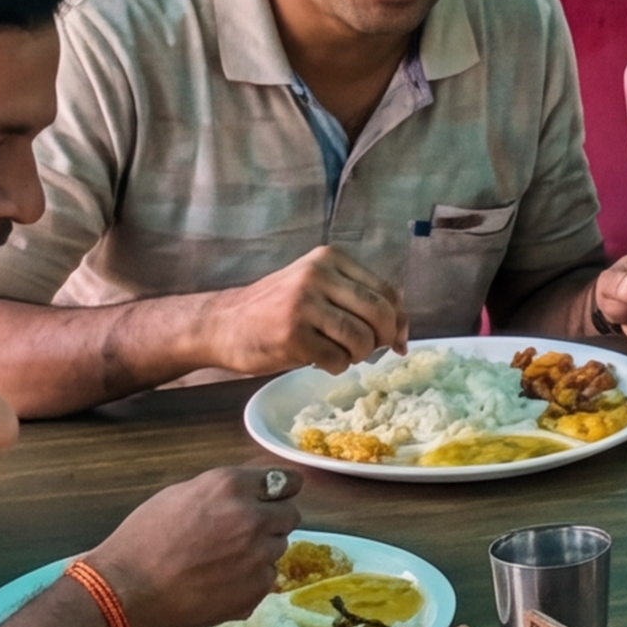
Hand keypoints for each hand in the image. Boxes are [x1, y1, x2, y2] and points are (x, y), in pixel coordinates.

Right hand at [84, 469, 295, 626]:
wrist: (128, 591)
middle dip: (273, 521)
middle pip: (290, 515)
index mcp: (231, 486)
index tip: (277, 497)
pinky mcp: (256, 589)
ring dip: (261, 551)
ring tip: (225, 561)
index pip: (286, 480)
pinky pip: (267, 578)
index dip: (280, 491)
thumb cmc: (143, 539)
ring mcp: (258, 556)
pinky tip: (222, 582)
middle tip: (246, 532)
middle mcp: (253, 517)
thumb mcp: (179, 495)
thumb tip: (249, 493)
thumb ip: (222, 491)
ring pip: (279, 548)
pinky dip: (251, 579)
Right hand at [211, 242, 409, 374]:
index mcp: (329, 259)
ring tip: (339, 355)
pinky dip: (336, 367)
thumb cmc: (276, 309)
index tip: (399, 341)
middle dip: (385, 340)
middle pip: (379, 314)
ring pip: (361, 339)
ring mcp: (303, 304)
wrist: (222, 324)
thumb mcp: (316, 288)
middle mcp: (318, 275)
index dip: (400, 321)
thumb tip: (404, 331)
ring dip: (358, 356)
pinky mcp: (292, 335)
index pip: (385, 291)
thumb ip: (356, 299)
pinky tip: (319, 361)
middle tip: (373, 353)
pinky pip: (337, 360)